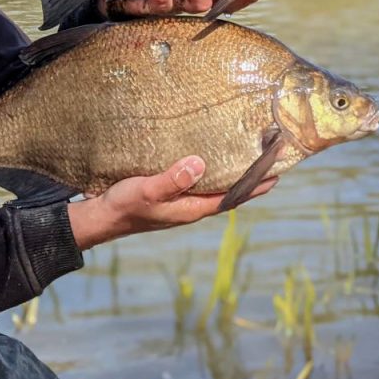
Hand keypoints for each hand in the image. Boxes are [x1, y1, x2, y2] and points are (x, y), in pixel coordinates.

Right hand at [67, 155, 277, 250]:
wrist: (101, 218)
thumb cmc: (123, 205)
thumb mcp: (147, 190)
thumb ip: (172, 179)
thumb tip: (200, 164)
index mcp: (191, 209)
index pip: (232, 197)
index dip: (254, 185)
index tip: (276, 172)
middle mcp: (191, 207)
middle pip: (229, 194)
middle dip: (251, 180)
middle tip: (273, 162)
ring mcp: (181, 203)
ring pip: (216, 189)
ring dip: (234, 177)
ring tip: (249, 159)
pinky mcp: (171, 196)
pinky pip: (200, 184)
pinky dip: (213, 174)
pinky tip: (211, 161)